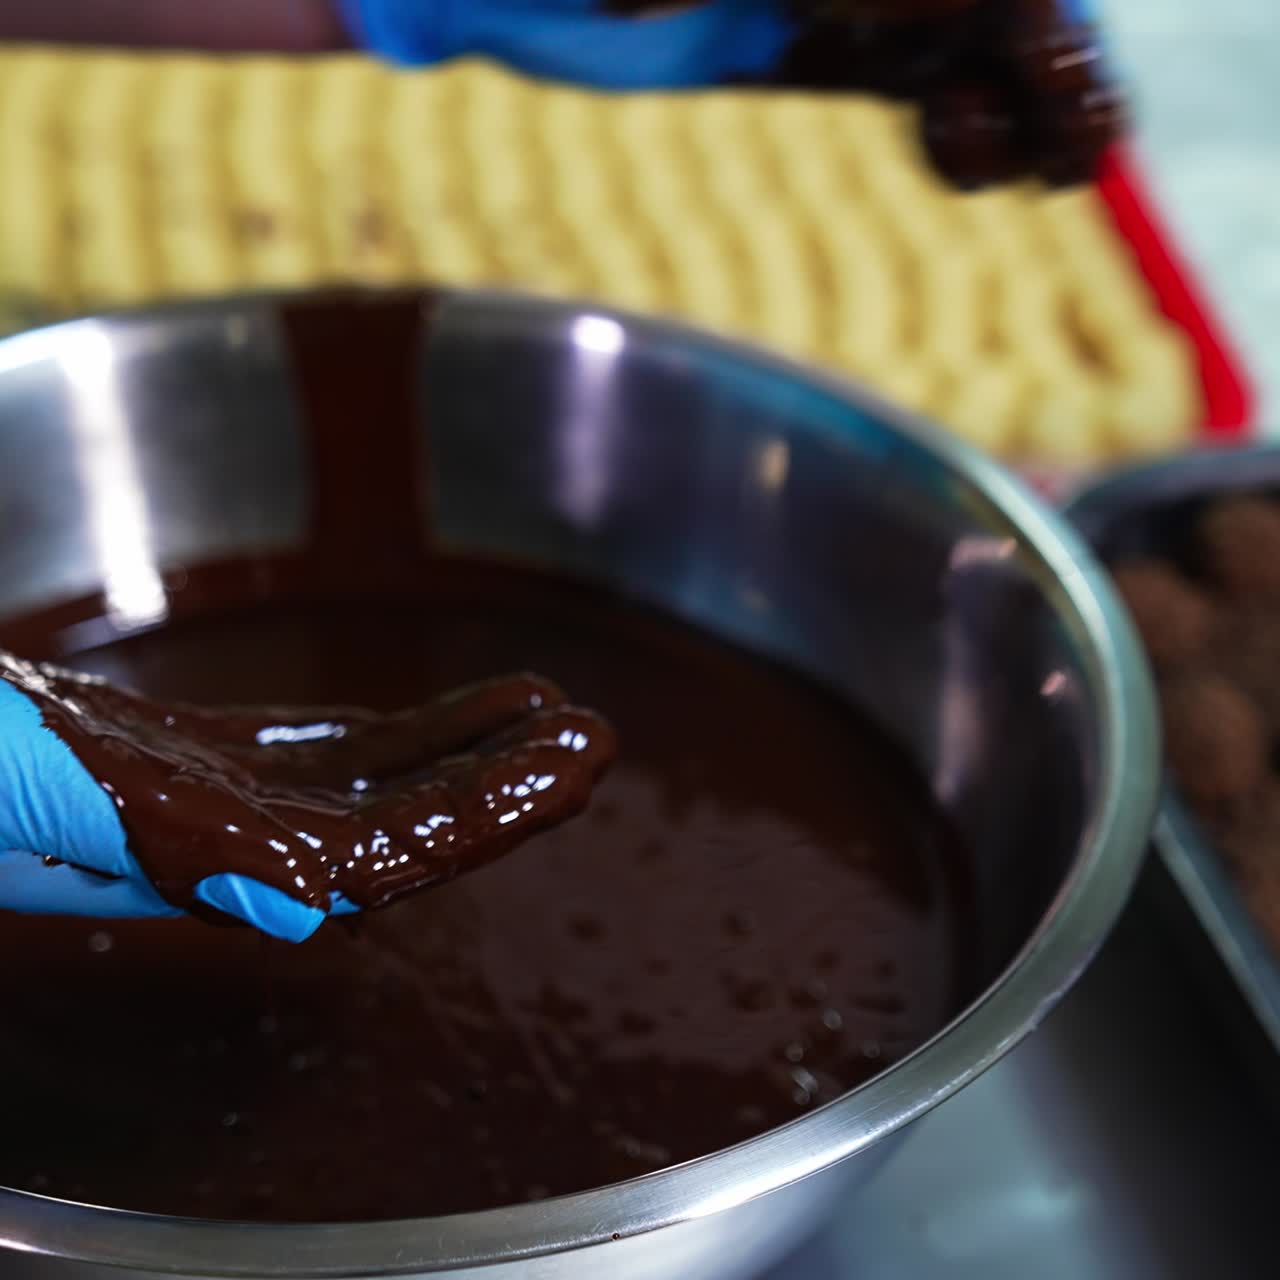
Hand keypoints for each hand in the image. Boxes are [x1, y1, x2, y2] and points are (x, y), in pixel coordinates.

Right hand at [0, 656, 613, 942]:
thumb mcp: (48, 788)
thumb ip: (173, 842)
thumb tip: (310, 902)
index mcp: (197, 859)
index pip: (377, 857)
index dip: (478, 816)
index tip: (566, 771)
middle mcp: (228, 848)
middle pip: (404, 827)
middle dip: (504, 789)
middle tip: (598, 741)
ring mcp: (229, 805)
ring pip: (384, 785)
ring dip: (480, 754)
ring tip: (566, 716)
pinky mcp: (216, 766)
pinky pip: (341, 752)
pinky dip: (420, 731)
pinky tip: (487, 708)